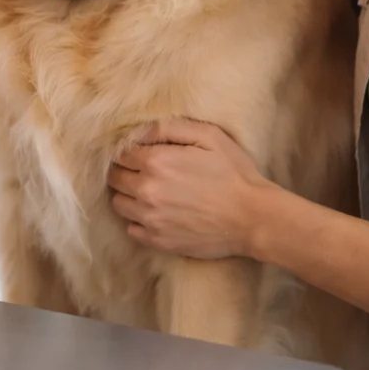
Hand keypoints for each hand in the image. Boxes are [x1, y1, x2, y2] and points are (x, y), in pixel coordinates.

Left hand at [107, 118, 273, 259]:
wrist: (253, 218)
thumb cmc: (234, 173)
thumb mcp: (208, 136)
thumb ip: (169, 128)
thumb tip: (140, 131)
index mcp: (156, 162)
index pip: (122, 154)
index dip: (129, 151)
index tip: (140, 153)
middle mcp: (147, 191)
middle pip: (115, 179)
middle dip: (124, 171)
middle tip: (142, 171)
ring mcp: (151, 219)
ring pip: (119, 204)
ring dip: (128, 195)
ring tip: (148, 192)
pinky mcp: (159, 241)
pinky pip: (132, 229)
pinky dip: (138, 220)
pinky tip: (155, 213)